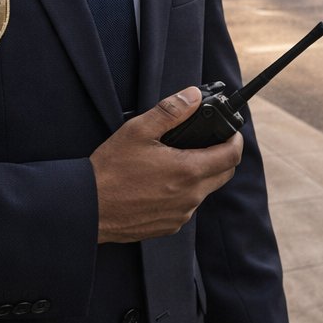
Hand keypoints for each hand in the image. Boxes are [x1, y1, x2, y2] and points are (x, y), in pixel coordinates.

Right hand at [89, 86, 242, 243]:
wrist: (87, 208)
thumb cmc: (110, 170)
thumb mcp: (138, 130)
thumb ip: (171, 110)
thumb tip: (194, 96)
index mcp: (188, 171)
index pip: (232, 156)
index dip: (236, 140)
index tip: (231, 132)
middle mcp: (190, 197)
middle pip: (224, 174)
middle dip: (222, 156)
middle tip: (206, 143)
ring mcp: (180, 215)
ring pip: (204, 191)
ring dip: (200, 175)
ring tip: (176, 160)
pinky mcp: (169, 227)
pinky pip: (187, 206)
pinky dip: (183, 192)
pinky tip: (162, 183)